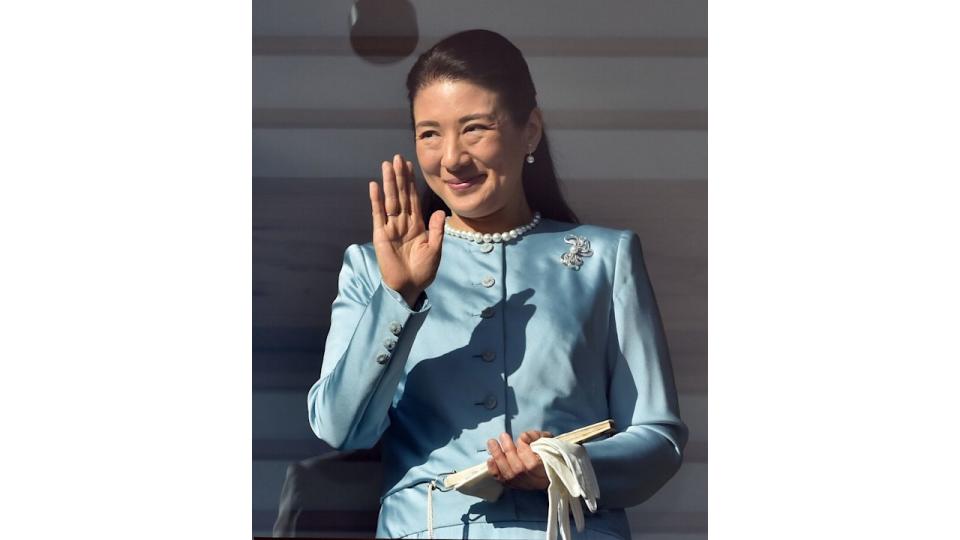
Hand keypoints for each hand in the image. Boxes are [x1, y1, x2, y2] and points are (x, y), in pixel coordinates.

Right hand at [369, 154, 445, 306]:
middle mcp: (403, 222)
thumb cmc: (423, 270)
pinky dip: (376, 200)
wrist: (409, 287)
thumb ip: (437, 230)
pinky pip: (378, 214)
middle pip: (401, 195)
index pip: (413, 198)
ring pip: (390, 200)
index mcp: (417, 224)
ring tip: (387, 165)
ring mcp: (391, 227)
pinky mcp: (381, 235)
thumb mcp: (435, 249)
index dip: (411, 182)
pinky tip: (374, 185)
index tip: (410, 165)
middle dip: (399, 176)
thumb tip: (440, 211)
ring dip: (389, 183)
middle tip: (397, 157)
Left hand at [486, 430, 553, 490]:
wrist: (545, 478)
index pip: (530, 457)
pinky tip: (490, 459)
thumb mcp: (545, 443)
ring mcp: (518, 482)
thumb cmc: (545, 457)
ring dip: (497, 455)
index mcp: (540, 467)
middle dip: (507, 448)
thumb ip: (537, 437)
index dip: (524, 443)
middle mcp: (528, 477)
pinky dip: (493, 469)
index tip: (522, 437)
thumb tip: (524, 436)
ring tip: (492, 442)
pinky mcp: (510, 484)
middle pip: (516, 464)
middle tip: (503, 435)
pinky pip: (499, 478)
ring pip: (506, 471)